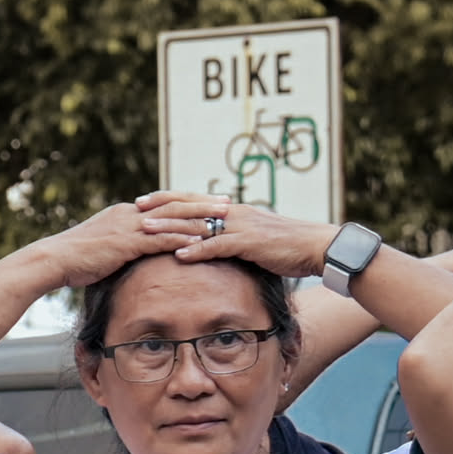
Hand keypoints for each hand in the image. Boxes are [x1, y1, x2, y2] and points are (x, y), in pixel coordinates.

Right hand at [35, 202, 209, 288]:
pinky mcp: (127, 242)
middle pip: (175, 203)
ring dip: (201, 218)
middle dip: (203, 203)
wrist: (54, 260)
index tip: (209, 200)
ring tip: (225, 219)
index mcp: (125, 212)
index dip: (188, 200)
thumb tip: (130, 253)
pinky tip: (202, 241)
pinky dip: (183, 239)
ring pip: (173, 218)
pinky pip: (161, 239)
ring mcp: (129, 226)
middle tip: (228, 202)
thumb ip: (120, 244)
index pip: (164, 202)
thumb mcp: (101, 246)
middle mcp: (131, 214)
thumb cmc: (73, 258)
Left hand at [135, 191, 334, 279]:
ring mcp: (242, 226)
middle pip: (191, 205)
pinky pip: (218, 245)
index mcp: (234, 210)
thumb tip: (215, 242)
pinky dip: (197, 250)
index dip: (169, 198)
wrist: (316, 246)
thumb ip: (233, 236)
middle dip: (161, 206)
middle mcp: (234, 213)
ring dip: (170, 227)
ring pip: (199, 223)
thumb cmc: (287, 245)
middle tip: (135, 208)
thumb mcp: (255, 236)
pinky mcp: (250, 243)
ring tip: (144, 230)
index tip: (145, 200)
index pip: (195, 199)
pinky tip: (178, 255)